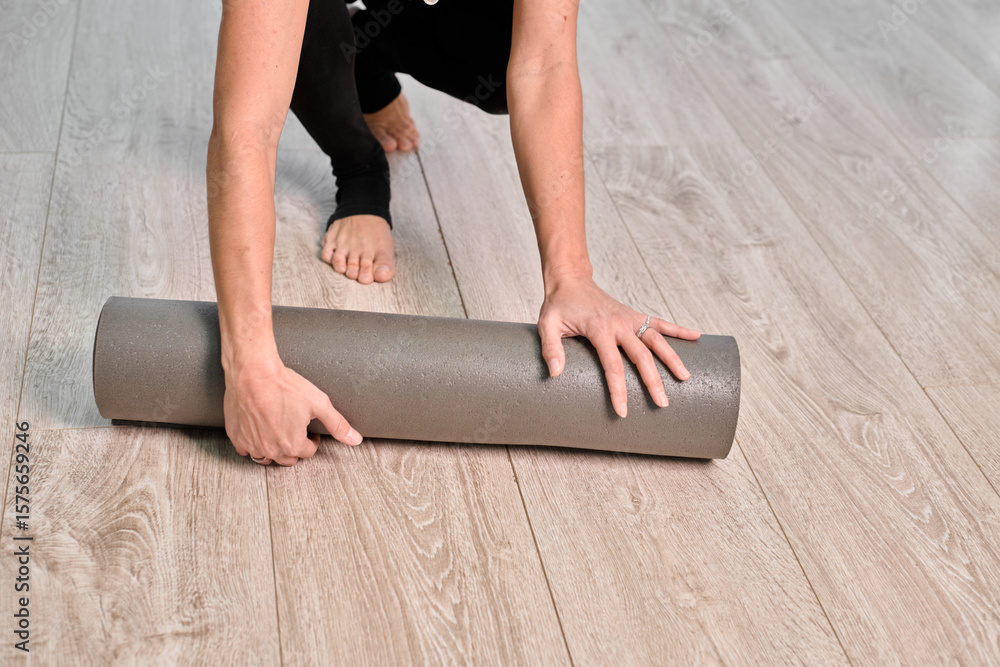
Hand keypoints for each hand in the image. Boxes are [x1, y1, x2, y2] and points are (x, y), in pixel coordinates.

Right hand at [223, 353, 362, 465]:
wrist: (253, 372)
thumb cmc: (285, 385)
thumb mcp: (319, 403)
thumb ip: (338, 424)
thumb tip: (355, 440)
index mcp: (293, 445)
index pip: (307, 452)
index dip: (311, 441)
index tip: (309, 432)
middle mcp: (271, 450)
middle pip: (287, 459)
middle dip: (294, 448)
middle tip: (294, 431)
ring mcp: (251, 445)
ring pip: (266, 457)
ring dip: (274, 449)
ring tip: (278, 432)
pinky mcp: (236, 437)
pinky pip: (246, 449)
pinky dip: (253, 443)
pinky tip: (258, 430)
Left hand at [538, 275, 700, 416]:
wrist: (570, 279)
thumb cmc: (558, 305)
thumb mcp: (547, 325)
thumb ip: (550, 349)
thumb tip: (555, 374)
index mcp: (599, 329)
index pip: (613, 365)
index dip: (618, 390)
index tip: (623, 411)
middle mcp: (619, 323)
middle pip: (641, 356)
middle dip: (653, 381)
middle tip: (662, 403)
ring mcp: (629, 318)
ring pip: (657, 339)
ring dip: (672, 358)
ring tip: (685, 378)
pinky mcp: (634, 314)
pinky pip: (659, 323)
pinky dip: (678, 329)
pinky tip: (696, 337)